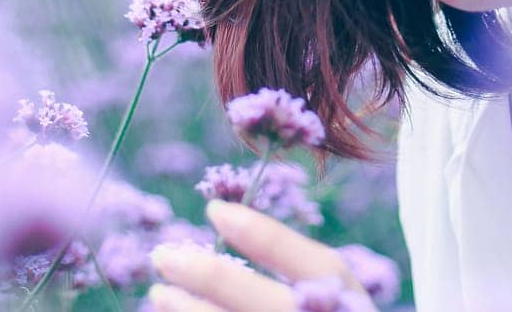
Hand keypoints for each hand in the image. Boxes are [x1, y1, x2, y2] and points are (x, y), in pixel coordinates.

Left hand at [146, 199, 377, 310]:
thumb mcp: (334, 298)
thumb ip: (297, 274)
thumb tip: (224, 221)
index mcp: (352, 307)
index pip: (318, 267)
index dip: (266, 237)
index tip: (215, 210)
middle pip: (267, 306)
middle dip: (212, 277)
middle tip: (164, 255)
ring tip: (159, 293)